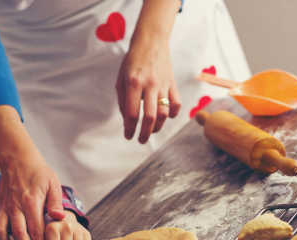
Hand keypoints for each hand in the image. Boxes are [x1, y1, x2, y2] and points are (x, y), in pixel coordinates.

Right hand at [0, 106, 66, 239]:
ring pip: (1, 233)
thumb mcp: (53, 183)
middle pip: (19, 235)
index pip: (37, 229)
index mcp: (31, 202)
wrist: (16, 159)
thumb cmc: (38, 173)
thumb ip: (56, 201)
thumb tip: (58, 217)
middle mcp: (15, 207)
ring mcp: (3, 208)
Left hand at [116, 0, 181, 143]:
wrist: (151, 42)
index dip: (129, 128)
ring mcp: (163, 84)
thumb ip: (122, 100)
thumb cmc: (132, 61)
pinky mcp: (173, 84)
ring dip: (157, 126)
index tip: (128, 136)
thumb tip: (127, 121)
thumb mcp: (120, 78)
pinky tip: (166, 116)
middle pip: (149, 117)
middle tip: (140, 140)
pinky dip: (173, 114)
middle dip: (144, 133)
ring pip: (164, 113)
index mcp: (133, 83)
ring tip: (151, 130)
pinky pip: (176, 104)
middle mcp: (149, 85)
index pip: (132, 113)